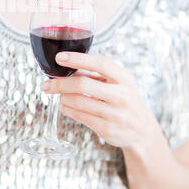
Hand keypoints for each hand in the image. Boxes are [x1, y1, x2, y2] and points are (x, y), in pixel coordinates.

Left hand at [41, 52, 155, 150]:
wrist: (142, 130)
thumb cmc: (123, 100)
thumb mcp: (117, 83)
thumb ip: (94, 74)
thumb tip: (65, 66)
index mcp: (124, 78)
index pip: (100, 63)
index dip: (78, 59)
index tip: (59, 57)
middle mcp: (122, 95)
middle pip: (84, 84)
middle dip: (60, 83)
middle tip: (46, 84)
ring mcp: (115, 113)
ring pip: (79, 101)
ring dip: (62, 97)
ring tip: (58, 95)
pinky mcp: (107, 129)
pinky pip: (80, 116)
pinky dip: (67, 109)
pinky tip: (64, 105)